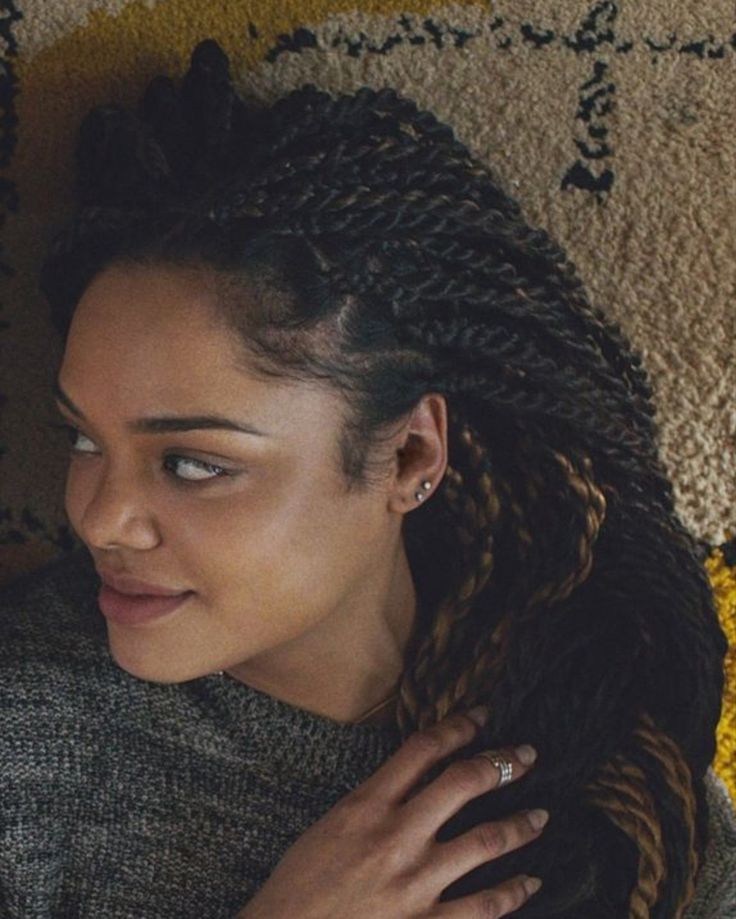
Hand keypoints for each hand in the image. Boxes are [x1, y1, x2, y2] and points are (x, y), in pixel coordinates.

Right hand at [237, 707, 545, 917]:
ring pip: (486, 842)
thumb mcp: (332, 824)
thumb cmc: (301, 884)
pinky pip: (485, 907)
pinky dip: (514, 892)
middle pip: (463, 783)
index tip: (482, 717)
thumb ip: (375, 800)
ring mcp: (414, 883)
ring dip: (520, 825)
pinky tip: (531, 883)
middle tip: (527, 755)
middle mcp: (395, 837)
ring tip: (541, 815)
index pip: (423, 749)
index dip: (459, 726)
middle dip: (503, 764)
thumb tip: (418, 777)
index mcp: (366, 804)